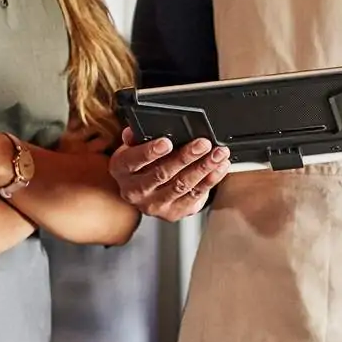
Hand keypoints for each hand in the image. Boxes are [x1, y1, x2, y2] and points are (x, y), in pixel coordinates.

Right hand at [109, 129, 229, 220]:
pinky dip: (210, 180)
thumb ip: (136, 137)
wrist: (143, 191)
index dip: (150, 152)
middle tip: (202, 144)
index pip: (134, 160)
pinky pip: (195, 195)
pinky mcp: (174, 212)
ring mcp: (155, 205)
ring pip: (182, 186)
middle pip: (162, 174)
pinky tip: (219, 167)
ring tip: (217, 154)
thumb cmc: (139, 163)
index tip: (167, 142)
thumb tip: (137, 130)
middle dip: (185, 157)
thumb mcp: (132, 147)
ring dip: (203, 168)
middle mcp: (135, 191)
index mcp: (122, 169)